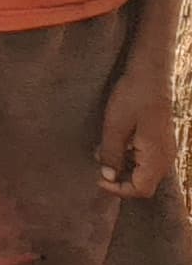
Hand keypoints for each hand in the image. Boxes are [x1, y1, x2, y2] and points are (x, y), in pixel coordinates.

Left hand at [102, 42, 180, 204]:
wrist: (150, 74)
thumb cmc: (132, 97)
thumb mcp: (115, 126)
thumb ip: (112, 153)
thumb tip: (108, 177)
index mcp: (156, 157)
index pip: (141, 189)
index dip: (119, 189)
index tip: (98, 178)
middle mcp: (166, 158)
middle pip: (144, 183)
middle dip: (120, 179)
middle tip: (99, 164)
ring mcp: (165, 149)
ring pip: (144, 171)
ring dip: (123, 166)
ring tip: (104, 150)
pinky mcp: (161, 141)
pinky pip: (146, 159)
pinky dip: (130, 157)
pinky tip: (115, 142)